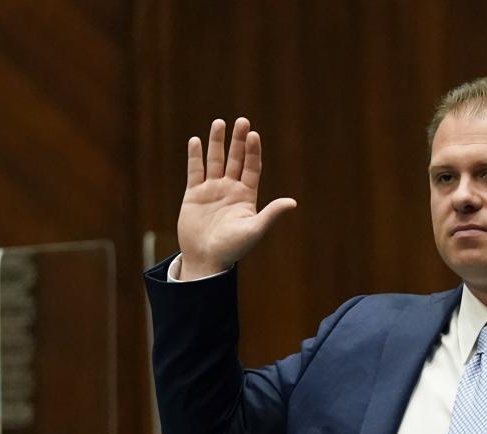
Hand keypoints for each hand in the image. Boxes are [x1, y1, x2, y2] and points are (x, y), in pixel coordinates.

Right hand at [177, 118, 296, 279]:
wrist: (206, 259)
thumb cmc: (233, 248)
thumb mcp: (254, 230)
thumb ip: (271, 214)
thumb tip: (292, 202)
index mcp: (247, 196)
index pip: (252, 168)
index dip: (253, 152)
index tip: (253, 135)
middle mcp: (230, 189)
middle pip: (236, 159)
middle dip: (238, 140)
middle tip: (242, 121)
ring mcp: (212, 190)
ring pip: (215, 161)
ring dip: (217, 142)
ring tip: (219, 123)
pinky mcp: (194, 194)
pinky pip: (195, 171)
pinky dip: (195, 157)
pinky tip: (196, 141)